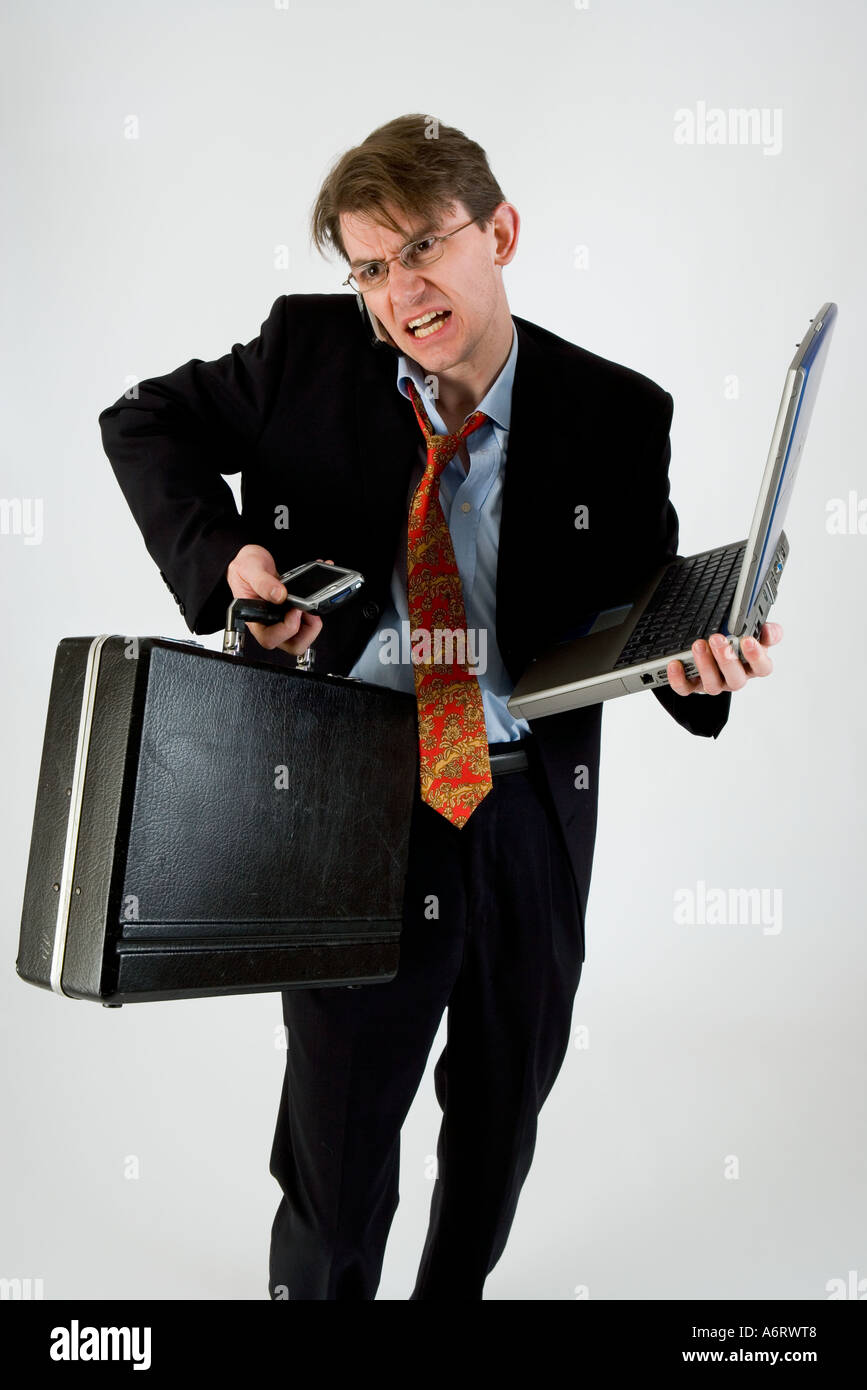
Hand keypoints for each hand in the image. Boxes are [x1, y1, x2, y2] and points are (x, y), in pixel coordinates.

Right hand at [226, 545, 333, 657]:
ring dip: (314, 622)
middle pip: (293, 644)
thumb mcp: (249, 569)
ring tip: (313, 600)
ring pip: (304, 635)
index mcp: (256, 619)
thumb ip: (262, 582)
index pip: (270, 639)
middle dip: (308, 630)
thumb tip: (279, 595)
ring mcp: (283, 619)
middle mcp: (270, 623)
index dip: (286, 629)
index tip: (294, 609)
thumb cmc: (244, 569)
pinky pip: (309, 622)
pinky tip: (317, 591)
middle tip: (309, 610)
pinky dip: (317, 609)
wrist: (252, 562)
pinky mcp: (293, 613)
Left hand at [666, 622, 782, 695]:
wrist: (713, 647)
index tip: (748, 640)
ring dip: (705, 665)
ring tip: (698, 645)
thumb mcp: (752, 631)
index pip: (762, 667)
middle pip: (736, 678)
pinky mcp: (693, 686)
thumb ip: (764, 629)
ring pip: (712, 685)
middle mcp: (734, 678)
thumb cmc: (735, 641)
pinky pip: (685, 688)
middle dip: (727, 659)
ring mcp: (714, 683)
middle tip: (718, 639)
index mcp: (752, 665)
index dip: (756, 656)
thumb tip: (767, 629)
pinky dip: (679, 678)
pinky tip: (675, 664)